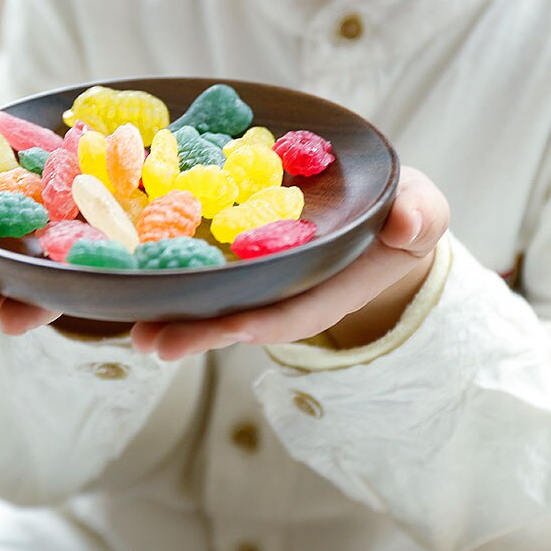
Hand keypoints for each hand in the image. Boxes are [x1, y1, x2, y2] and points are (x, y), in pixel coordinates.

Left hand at [130, 167, 448, 359]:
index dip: (269, 321)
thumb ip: (420, 215)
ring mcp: (263, 275)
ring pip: (215, 298)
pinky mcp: (241, 251)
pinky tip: (133, 271)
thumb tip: (408, 223)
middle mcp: (289, 288)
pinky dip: (170, 270)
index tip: (236, 330)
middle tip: (152, 344)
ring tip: (130, 327)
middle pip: (242, 315)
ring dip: (173, 313)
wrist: (374, 206)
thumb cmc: (398, 209)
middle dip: (201, 333)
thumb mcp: (420, 207)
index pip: (298, 310)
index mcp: (330, 286)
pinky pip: (204, 263)